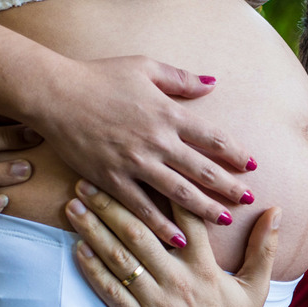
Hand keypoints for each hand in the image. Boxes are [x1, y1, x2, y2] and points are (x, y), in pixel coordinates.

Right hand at [35, 56, 257, 248]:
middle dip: (230, 187)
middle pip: (203, 170)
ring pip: (179, 192)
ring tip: (224, 219)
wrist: (54, 94)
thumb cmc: (100, 76)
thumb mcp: (145, 67)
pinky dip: (162, 226)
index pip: (213, 138)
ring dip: (205, 209)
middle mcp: (157, 142)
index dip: (236, 153)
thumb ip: (181, 79)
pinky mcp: (112, 179)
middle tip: (248, 200)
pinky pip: (142, 208)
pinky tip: (179, 239)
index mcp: (168, 114)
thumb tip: (212, 83)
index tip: (252, 165)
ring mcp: (135, 163)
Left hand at [64, 179, 279, 306]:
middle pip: (140, 232)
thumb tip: (277, 209)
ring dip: (94, 229)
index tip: (142, 166)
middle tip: (89, 179)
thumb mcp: (257, 287)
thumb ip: (265, 247)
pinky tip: (77, 248)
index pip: (184, 219)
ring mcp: (157, 302)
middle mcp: (179, 281)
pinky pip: (110, 291)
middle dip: (111, 203)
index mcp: (206, 268)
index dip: (163, 190)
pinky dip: (92, 269)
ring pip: (120, 258)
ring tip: (74, 206)